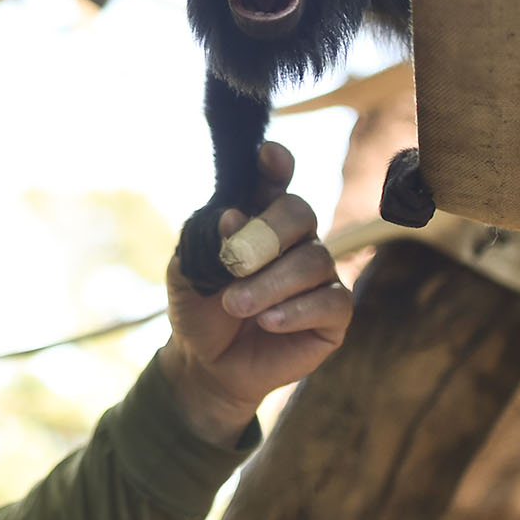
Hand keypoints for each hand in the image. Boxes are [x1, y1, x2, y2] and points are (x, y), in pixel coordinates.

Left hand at [158, 142, 351, 444]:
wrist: (206, 363)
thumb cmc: (200, 308)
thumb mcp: (186, 271)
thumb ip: (206, 240)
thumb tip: (233, 216)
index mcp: (258, 219)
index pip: (273, 182)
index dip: (275, 166)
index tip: (267, 155)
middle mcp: (295, 240)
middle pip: (300, 213)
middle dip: (267, 234)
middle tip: (233, 264)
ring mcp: (318, 275)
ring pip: (313, 261)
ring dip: (269, 283)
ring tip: (234, 305)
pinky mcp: (333, 315)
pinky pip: (330, 301)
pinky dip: (294, 310)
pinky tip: (267, 322)